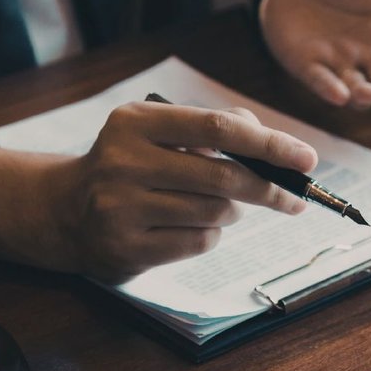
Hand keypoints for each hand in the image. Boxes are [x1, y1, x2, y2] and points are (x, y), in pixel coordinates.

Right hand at [0, 102, 315, 281]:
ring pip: (214, 213)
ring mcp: (121, 208)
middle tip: (293, 197)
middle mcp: (123, 162)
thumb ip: (212, 127)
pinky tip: (192, 226)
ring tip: (219, 205)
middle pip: (223, 176)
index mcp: (135, 122)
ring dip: (232, 212)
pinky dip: (210, 235)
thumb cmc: (130, 164)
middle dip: (267, 188)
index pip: (219, 128)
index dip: (270, 144)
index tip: (307, 159)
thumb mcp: (158, 132)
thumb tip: (271, 142)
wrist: (63, 210)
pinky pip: (197, 243)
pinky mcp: (125, 248)